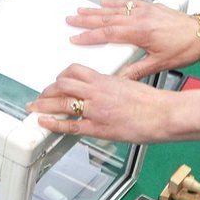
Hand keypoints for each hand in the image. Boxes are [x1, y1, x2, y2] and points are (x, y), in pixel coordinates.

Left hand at [26, 64, 169, 141]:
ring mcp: (96, 110)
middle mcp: (96, 92)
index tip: (56, 82)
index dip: (60, 76)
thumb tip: (103, 89)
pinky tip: (43, 122)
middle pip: (62, 85)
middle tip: (41, 96)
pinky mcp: (99, 127)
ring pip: (61, 103)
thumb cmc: (153, 102)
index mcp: (104, 80)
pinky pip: (70, 125)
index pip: (74, 71)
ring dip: (43, 104)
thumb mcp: (128, 85)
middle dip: (47, 91)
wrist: (166, 114)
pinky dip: (53, 124)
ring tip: (34, 107)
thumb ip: (111, 86)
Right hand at [67, 0, 199, 78]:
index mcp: (140, 32)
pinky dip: (114, 3)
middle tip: (70, 19)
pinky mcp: (150, 8)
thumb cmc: (187, 46)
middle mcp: (140, 19)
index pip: (107, 34)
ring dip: (95, 10)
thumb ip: (136, 70)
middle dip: (85, 20)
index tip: (75, 38)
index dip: (89, 36)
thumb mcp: (160, 64)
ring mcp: (144, 11)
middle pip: (106, 18)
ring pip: (114, 10)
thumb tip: (119, 78)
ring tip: (80, 10)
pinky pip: (127, 4)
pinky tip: (105, 2)